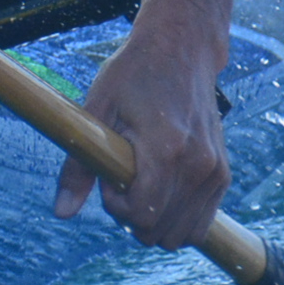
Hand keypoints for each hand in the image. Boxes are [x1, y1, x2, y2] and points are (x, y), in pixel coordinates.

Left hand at [53, 11, 230, 250]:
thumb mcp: (96, 109)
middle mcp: (199, 166)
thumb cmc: (133, 73)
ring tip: (140, 183)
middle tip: (122, 178)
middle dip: (132, 217)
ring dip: (154, 222)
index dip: (115, 206)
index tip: (108, 176)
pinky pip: (201, 223)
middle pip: (160, 232)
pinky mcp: (223, 175)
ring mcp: (215, 172)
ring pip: (182, 235)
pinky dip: (176, 218)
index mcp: (167, 149)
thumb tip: (61, 213)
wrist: (181, 49)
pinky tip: (159, 187)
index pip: (141, 215)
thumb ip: (78, 166)